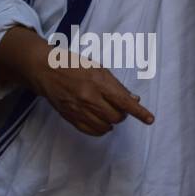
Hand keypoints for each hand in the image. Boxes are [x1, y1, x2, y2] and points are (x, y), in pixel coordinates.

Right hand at [2, 27, 154, 135]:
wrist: (44, 69)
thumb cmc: (72, 64)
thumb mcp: (97, 68)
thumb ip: (116, 85)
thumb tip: (134, 100)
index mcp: (97, 81)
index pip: (123, 101)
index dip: (139, 112)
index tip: (150, 119)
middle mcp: (89, 97)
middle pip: (117, 117)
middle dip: (121, 114)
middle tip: (117, 106)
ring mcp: (78, 109)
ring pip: (106, 126)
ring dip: (110, 121)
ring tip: (105, 111)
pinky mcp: (70, 117)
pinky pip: (92, 131)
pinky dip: (100, 128)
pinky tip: (98, 120)